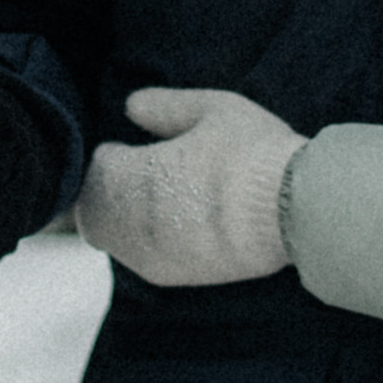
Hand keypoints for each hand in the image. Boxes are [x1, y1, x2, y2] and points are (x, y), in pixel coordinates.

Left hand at [75, 86, 305, 285]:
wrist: (291, 213)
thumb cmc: (251, 153)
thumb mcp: (211, 110)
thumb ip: (163, 107)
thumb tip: (131, 106)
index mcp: (128, 176)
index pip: (95, 169)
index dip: (113, 155)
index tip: (131, 147)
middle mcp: (127, 221)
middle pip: (91, 210)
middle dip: (108, 191)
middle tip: (139, 174)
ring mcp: (147, 254)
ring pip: (112, 239)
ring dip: (123, 219)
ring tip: (160, 199)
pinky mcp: (172, 276)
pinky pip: (141, 258)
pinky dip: (147, 241)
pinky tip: (178, 224)